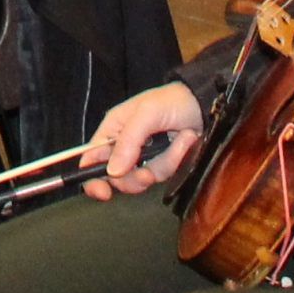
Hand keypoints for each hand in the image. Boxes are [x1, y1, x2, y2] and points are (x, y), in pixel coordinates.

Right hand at [77, 82, 206, 195]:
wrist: (203, 104)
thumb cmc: (171, 100)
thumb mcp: (146, 114)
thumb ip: (128, 142)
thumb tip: (112, 172)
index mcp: (113, 129)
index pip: (91, 158)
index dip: (91, 177)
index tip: (103, 192)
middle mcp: (124, 145)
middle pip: (116, 177)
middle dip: (133, 178)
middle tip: (147, 173)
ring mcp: (143, 157)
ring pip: (141, 179)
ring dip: (161, 164)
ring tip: (179, 142)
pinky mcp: (161, 164)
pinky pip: (162, 174)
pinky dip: (175, 160)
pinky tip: (185, 140)